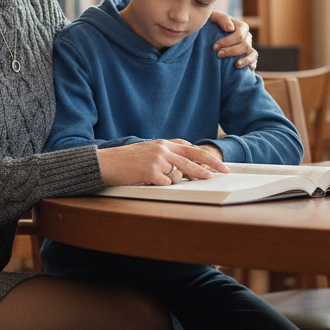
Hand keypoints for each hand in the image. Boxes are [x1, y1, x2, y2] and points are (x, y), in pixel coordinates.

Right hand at [98, 139, 228, 187]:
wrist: (106, 163)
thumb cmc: (126, 160)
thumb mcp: (148, 150)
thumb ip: (165, 153)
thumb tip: (184, 161)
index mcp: (163, 143)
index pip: (190, 148)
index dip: (206, 157)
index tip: (219, 165)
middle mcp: (162, 149)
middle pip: (192, 159)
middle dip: (210, 167)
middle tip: (223, 172)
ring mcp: (157, 160)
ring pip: (179, 175)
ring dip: (171, 181)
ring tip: (154, 178)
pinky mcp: (151, 172)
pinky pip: (166, 184)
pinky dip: (160, 186)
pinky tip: (148, 181)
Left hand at [209, 12, 257, 69]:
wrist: (209, 34)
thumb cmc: (211, 24)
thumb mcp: (213, 17)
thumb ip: (222, 19)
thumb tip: (230, 28)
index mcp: (241, 27)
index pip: (239, 35)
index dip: (227, 41)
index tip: (214, 47)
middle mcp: (247, 37)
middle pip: (245, 45)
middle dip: (231, 51)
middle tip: (218, 55)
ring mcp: (249, 48)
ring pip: (252, 54)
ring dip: (245, 60)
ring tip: (236, 65)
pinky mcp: (248, 57)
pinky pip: (254, 61)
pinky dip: (252, 64)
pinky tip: (248, 69)